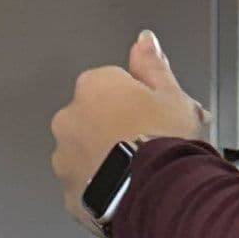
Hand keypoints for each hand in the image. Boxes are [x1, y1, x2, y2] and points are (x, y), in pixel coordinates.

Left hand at [48, 31, 208, 228]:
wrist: (159, 196)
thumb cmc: (165, 144)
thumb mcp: (172, 95)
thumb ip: (153, 64)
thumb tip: (144, 41)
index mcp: (94, 87)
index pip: (116, 86)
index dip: (143, 102)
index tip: (159, 116)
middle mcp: (71, 119)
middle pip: (98, 119)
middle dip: (121, 130)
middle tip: (154, 146)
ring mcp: (66, 158)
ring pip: (89, 154)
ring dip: (108, 159)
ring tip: (142, 174)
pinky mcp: (70, 195)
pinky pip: (87, 188)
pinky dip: (103, 190)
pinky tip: (128, 193)